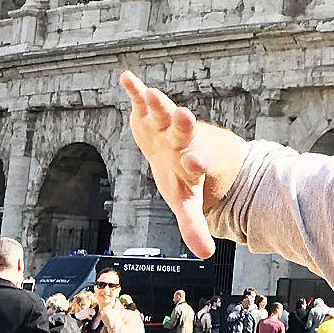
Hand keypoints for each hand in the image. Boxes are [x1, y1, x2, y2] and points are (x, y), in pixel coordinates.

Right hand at [120, 70, 245, 257]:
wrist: (186, 148)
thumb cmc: (185, 177)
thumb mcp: (188, 201)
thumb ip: (194, 225)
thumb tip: (206, 255)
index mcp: (190, 162)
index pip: (195, 162)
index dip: (194, 161)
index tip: (195, 161)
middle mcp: (180, 139)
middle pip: (183, 130)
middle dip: (182, 124)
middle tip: (185, 115)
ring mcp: (164, 125)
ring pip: (163, 112)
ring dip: (157, 104)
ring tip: (151, 94)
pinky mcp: (149, 114)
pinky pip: (142, 100)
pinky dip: (135, 89)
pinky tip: (126, 77)